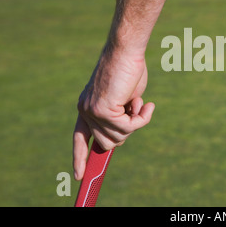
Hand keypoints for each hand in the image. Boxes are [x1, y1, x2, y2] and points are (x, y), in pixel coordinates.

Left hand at [73, 50, 154, 179]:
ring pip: (119, 137)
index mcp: (86, 107)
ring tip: (141, 104)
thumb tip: (123, 132)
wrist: (126, 50)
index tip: (79, 175)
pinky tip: (146, 104)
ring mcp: (93, 111)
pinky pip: (129, 127)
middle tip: (136, 111)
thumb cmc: (128, 69)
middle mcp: (85, 110)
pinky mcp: (104, 110)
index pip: (79, 138)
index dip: (79, 157)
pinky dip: (142, 119)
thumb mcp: (123, 98)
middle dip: (126, 132)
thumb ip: (120, 115)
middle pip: (107, 142)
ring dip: (136, 123)